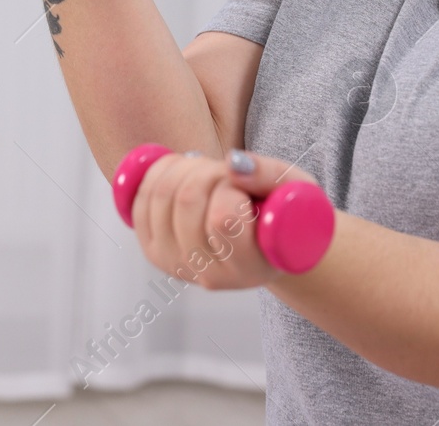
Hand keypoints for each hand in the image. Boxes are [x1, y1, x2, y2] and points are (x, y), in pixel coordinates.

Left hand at [131, 149, 320, 289]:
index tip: (244, 184)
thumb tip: (233, 163)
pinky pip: (141, 200)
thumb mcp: (297, 190)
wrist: (262, 240)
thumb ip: (270, 175)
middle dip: (208, 170)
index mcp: (250, 268)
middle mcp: (208, 274)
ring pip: (160, 195)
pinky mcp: (152, 250)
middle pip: (187, 201)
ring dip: (185, 168)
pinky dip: (160, 172)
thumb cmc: (284, 214)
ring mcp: (175, 265)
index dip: (230, 187)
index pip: (222, 219)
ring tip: (209, 173)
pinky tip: (184, 172)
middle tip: (227, 173)